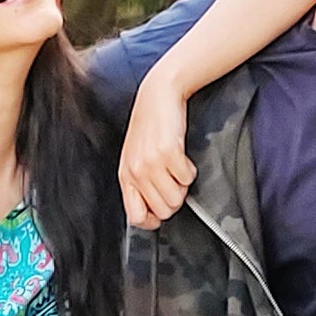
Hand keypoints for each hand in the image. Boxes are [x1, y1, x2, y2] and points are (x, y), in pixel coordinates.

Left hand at [118, 69, 197, 229]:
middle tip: (172, 179)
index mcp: (125, 176)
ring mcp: (151, 163)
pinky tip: (181, 156)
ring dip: (182, 185)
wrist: (158, 95)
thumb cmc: (149, 127)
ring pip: (177, 199)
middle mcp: (136, 172)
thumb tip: (154, 212)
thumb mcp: (135, 157)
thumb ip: (140, 183)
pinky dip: (190, 170)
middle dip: (174, 198)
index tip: (161, 209)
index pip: (136, 217)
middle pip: (163, 211)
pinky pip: (187, 179)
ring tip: (176, 166)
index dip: (153, 219)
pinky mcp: (168, 153)